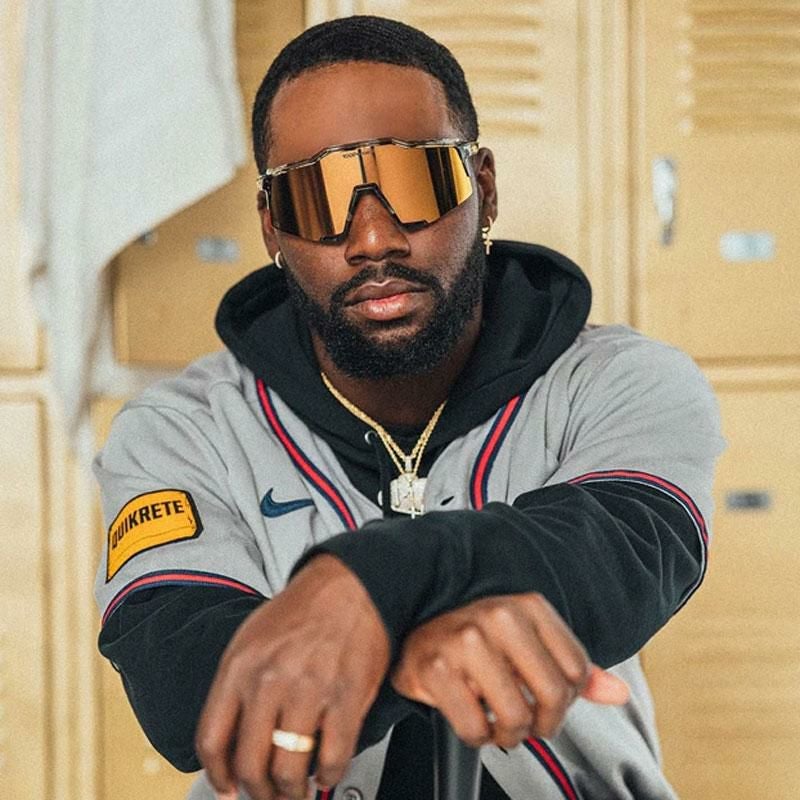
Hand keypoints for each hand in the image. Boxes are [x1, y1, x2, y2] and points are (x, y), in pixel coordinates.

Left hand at [195, 555, 389, 799]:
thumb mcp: (251, 639)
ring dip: (292, 792)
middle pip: (249, 765)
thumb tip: (230, 742)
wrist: (349, 584)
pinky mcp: (347, 697)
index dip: (218, 777)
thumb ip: (236, 688)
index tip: (228, 790)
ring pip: (289, 770)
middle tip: (268, 795)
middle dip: (259, 792)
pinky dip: (329, 774)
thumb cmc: (302, 611)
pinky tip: (327, 769)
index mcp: (240, 666)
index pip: (211, 740)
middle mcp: (270, 680)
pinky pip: (333, 757)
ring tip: (297, 790)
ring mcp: (310, 690)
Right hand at [391, 593, 628, 747]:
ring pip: (516, 717)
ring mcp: (465, 640)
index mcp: (528, 606)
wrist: (415, 632)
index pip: (577, 670)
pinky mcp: (435, 667)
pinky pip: (474, 728)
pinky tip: (471, 715)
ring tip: (497, 721)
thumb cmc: (477, 640)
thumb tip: (617, 693)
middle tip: (526, 721)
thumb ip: (572, 667)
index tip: (546, 700)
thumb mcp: (529, 644)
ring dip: (509, 734)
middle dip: (542, 723)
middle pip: (553, 697)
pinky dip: (477, 736)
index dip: (567, 699)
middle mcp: (498, 616)